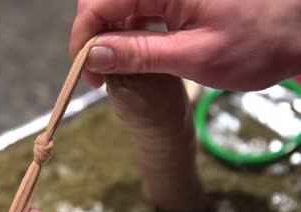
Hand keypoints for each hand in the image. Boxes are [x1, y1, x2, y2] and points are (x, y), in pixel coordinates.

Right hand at [70, 0, 300, 90]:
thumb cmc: (261, 41)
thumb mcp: (195, 56)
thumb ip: (139, 54)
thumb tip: (93, 55)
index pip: (98, 3)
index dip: (83, 39)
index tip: (87, 72)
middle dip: (94, 35)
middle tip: (102, 71)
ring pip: (119, 2)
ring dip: (111, 33)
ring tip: (120, 66)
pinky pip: (140, 4)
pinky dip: (131, 28)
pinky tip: (138, 49)